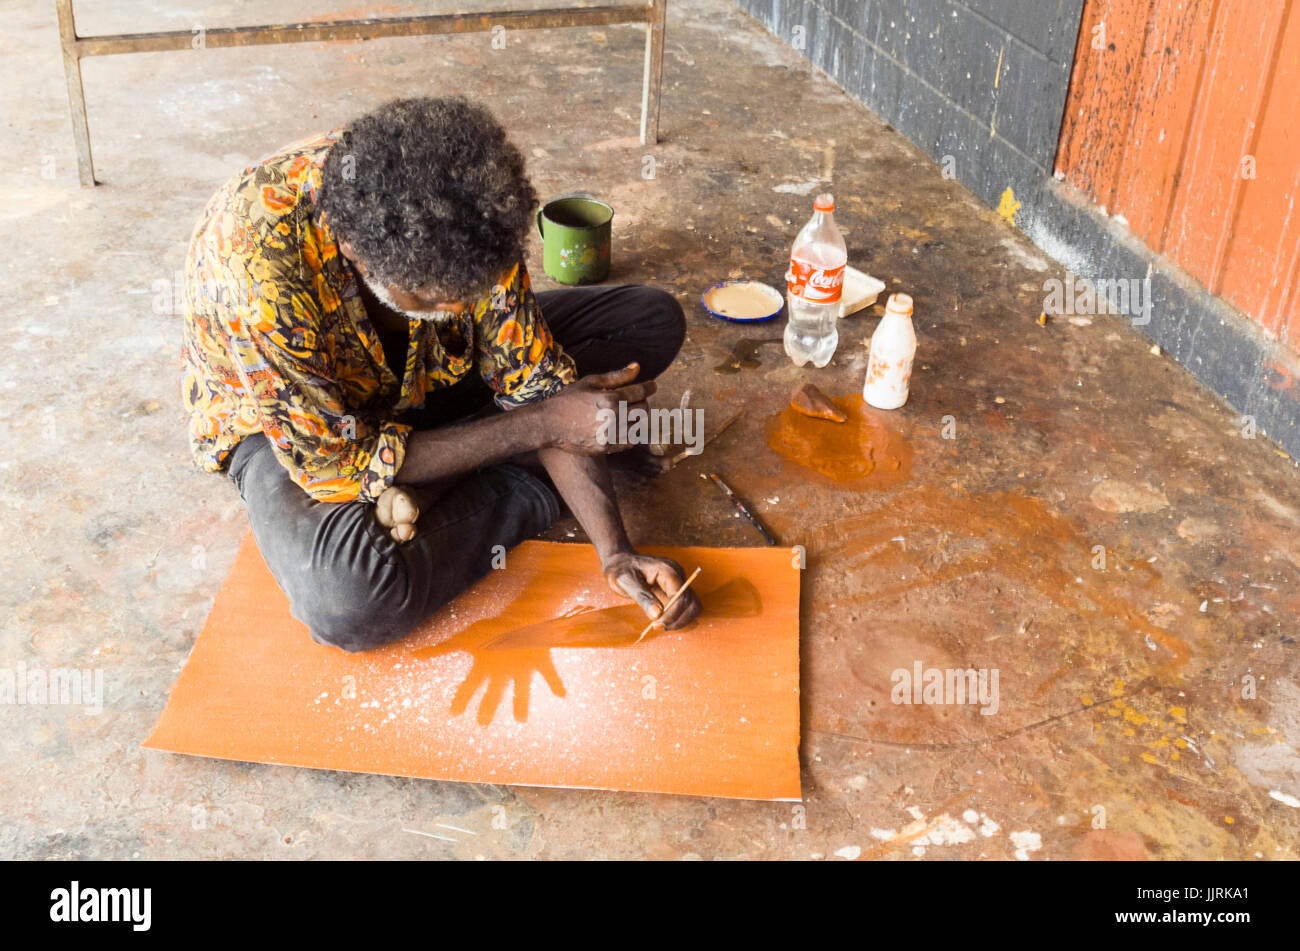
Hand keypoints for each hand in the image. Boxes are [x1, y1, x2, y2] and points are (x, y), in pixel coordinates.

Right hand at [542, 363, 656, 454]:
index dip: (649, 387)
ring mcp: (610, 435)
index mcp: (610, 399)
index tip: (653, 385)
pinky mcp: (607, 448)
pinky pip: (630, 441)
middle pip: (643, 409)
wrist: (549, 425)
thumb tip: (638, 366)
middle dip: (643, 402)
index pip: (640, 392)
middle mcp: (613, 418)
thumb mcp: (590, 382)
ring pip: (639, 426)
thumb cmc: (569, 399)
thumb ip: (617, 376)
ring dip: (637, 418)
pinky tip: (622, 426)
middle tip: (637, 399)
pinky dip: (631, 433)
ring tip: (628, 413)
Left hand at [602, 551, 701, 630]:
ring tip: (661, 625)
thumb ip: (642, 597)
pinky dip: (679, 618)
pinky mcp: (677, 590)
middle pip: (691, 602)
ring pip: (693, 606)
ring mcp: (680, 582)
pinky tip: (664, 621)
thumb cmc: (621, 570)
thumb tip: (657, 614)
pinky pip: (686, 607)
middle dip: (677, 619)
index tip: (656, 624)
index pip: (681, 595)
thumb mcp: (626, 582)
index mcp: (667, 569)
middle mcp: (678, 574)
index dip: (672, 614)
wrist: (621, 563)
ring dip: (680, 620)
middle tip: (658, 627)